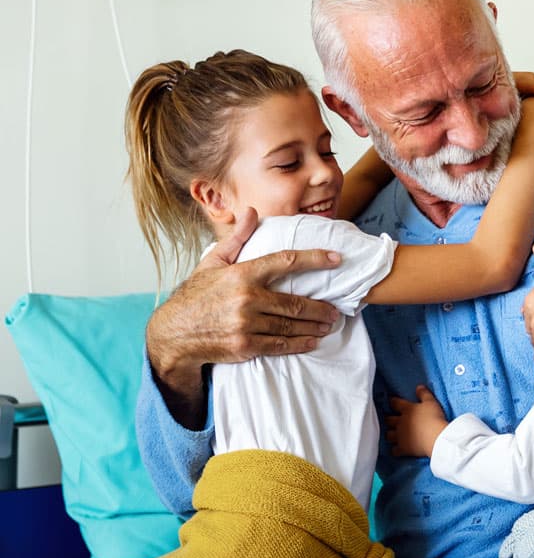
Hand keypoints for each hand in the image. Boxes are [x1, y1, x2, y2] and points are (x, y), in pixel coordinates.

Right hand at [147, 208, 341, 427]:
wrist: (173, 333)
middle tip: (337, 309)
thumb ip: (237, 238)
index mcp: (242, 274)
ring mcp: (246, 324)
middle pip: (295, 302)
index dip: (315, 259)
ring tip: (330, 325)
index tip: (336, 258)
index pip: (286, 261)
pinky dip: (300, 344)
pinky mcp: (244, 346)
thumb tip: (253, 212)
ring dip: (315, 326)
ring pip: (291, 325)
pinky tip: (313, 341)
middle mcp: (246, 299)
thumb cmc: (196, 295)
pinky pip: (280, 345)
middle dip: (321, 307)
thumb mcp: (212, 262)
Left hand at [386, 385, 448, 457]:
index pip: (395, 403)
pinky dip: (395, 450)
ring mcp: (400, 436)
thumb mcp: (431, 402)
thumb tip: (418, 387)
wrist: (437, 437)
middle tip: (389, 419)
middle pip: (388, 420)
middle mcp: (400, 422)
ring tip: (391, 434)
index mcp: (407, 410)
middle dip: (388, 419)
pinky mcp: (403, 448)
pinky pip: (394, 450)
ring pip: (388, 435)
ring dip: (389, 434)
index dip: (392, 402)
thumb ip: (424, 394)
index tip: (391, 401)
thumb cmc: (434, 418)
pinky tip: (396, 449)